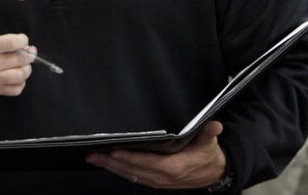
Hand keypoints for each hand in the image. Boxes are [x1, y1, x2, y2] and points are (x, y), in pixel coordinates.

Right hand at [0, 31, 33, 94]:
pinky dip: (20, 82)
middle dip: (29, 53)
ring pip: (21, 75)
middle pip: (21, 59)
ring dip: (26, 68)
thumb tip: (16, 43)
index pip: (14, 43)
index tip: (22, 40)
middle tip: (28, 50)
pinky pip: (15, 90)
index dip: (23, 40)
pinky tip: (16, 76)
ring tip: (23, 63)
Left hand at [85, 121, 226, 188]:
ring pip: (130, 175)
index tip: (114, 151)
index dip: (131, 158)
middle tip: (92, 154)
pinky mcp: (155, 181)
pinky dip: (119, 171)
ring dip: (111, 167)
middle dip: (111, 162)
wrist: (214, 174)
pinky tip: (107, 164)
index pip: (148, 163)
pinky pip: (134, 177)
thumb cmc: (207, 155)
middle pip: (133, 170)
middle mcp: (164, 177)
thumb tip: (214, 125)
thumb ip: (208, 134)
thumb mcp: (209, 143)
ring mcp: (158, 181)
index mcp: (175, 167)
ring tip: (93, 158)